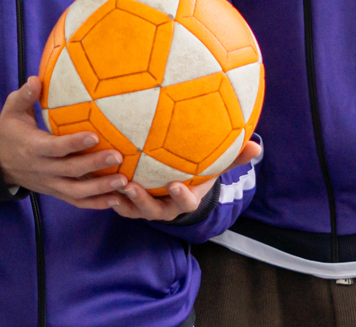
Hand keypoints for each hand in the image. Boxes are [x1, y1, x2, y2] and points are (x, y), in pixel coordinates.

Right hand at [0, 77, 126, 208]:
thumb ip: (25, 96)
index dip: (74, 144)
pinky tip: (116, 199)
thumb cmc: (10, 131)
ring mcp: (50, 184)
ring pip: (77, 191)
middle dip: (95, 165)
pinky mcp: (56, 192)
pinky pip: (77, 202)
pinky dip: (96, 203)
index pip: (56, 148)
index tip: (95, 136)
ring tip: (124, 181)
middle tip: (118, 156)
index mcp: (33, 148)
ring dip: (101, 188)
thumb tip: (36, 80)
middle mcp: (42, 169)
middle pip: (71, 170)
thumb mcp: (12, 111)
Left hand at [108, 139, 260, 221]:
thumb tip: (258, 146)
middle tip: (131, 186)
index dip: (181, 197)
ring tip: (111, 183)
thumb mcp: (216, 166)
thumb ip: (234, 158)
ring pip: (132, 208)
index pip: (185, 202)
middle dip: (142, 201)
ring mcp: (145, 206)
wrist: (178, 185)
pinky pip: (117, 201)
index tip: (175, 186)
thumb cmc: (198, 174)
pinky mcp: (129, 202)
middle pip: (153, 210)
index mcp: (185, 199)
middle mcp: (164, 207)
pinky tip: (97, 178)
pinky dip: (108, 193)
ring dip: (121, 198)